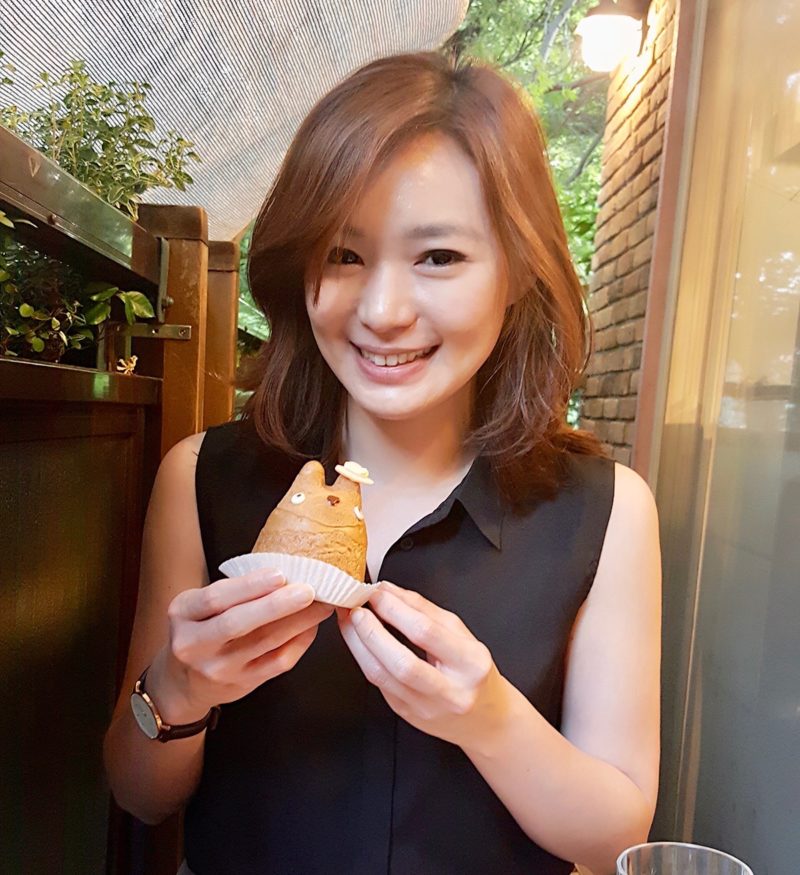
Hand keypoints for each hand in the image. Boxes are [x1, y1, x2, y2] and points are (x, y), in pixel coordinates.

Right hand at [148, 569, 332, 722]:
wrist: (183, 681)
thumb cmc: (200, 630)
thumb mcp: (198, 606)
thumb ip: (232, 591)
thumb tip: (285, 571)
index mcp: (182, 614)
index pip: (215, 598)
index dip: (249, 586)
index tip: (280, 573)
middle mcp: (195, 644)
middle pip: (238, 623)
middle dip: (276, 605)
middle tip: (308, 590)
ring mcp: (218, 668)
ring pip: (264, 643)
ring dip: (298, 621)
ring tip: (321, 604)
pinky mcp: (241, 684)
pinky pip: (277, 662)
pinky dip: (299, 642)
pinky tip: (311, 626)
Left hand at [337, 581, 508, 748]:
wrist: (485, 717)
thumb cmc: (473, 671)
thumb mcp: (461, 634)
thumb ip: (424, 610)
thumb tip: (390, 591)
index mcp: (471, 663)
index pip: (426, 633)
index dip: (395, 610)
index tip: (377, 593)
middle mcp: (450, 691)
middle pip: (401, 662)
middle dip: (371, 631)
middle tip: (355, 609)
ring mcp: (427, 708)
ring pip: (383, 676)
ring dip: (359, 644)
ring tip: (350, 622)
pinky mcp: (407, 715)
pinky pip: (379, 684)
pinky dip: (365, 658)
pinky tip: (359, 642)